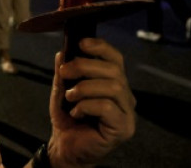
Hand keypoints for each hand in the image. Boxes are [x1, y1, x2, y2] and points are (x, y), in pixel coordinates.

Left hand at [47, 38, 135, 167]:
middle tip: (64, 73)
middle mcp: (126, 97)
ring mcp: (127, 113)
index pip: (116, 59)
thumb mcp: (62, 90)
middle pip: (113, 71)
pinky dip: (87, 105)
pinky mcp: (124, 128)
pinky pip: (107, 106)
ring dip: (84, 88)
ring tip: (70, 97)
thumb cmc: (67, 118)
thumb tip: (63, 51)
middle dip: (84, 66)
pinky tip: (77, 112)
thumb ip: (65, 72)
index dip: (101, 47)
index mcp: (114, 84)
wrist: (65, 147)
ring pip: (112, 87)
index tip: (81, 43)